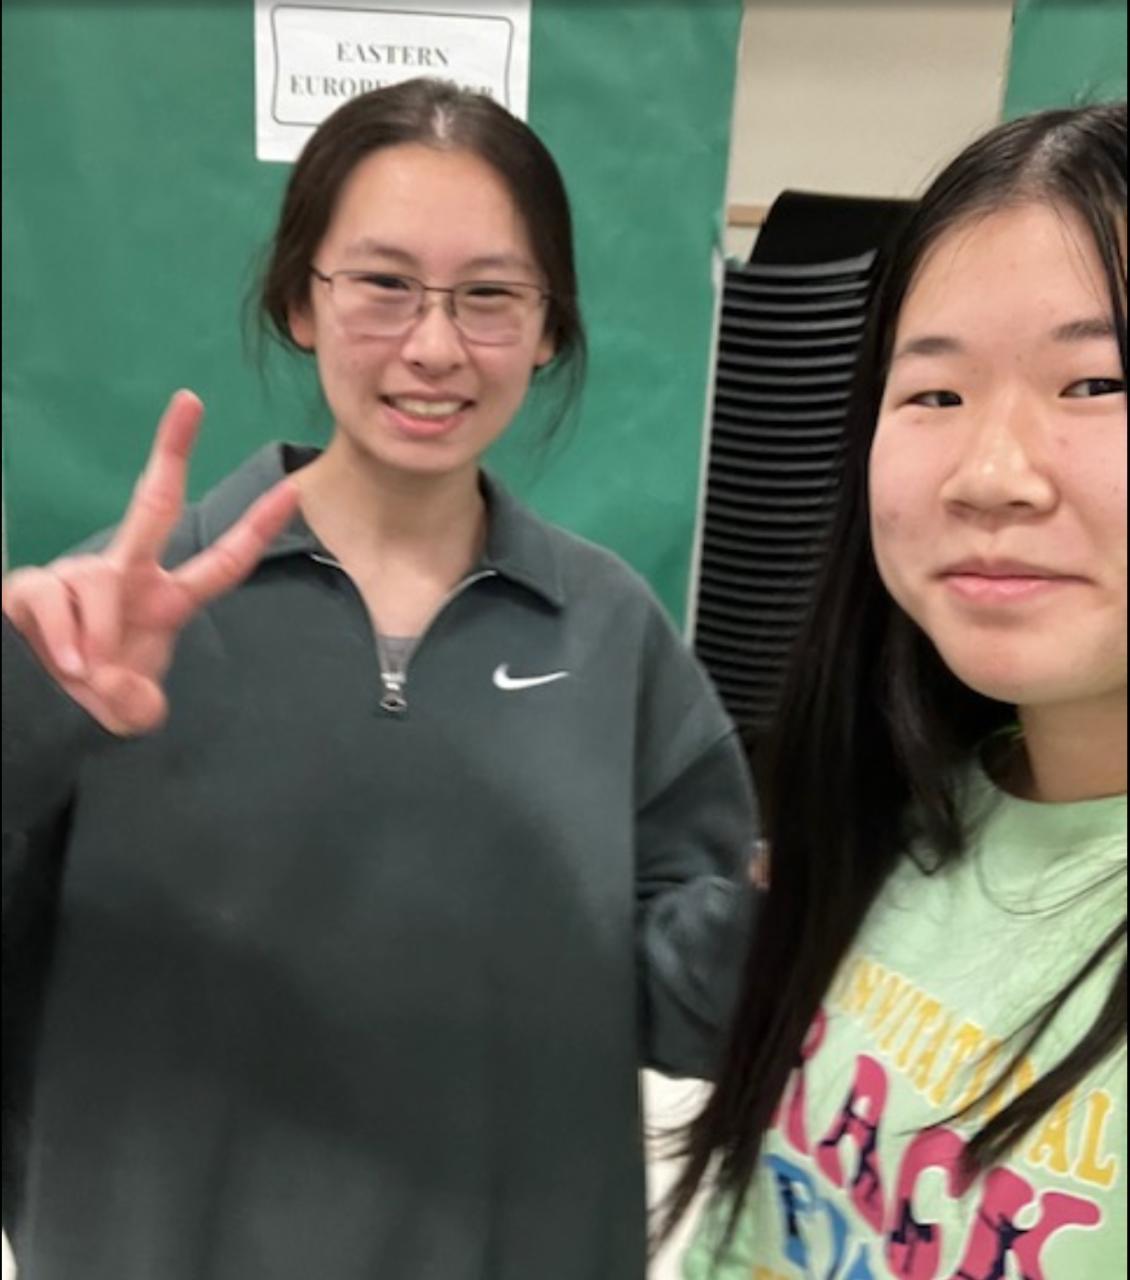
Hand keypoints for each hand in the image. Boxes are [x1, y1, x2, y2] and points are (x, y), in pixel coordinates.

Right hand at [2, 390, 299, 735]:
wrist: (33, 711)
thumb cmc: (95, 698)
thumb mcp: (130, 713)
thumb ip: (137, 706)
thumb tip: (116, 682)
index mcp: (165, 601)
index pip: (222, 563)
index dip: (257, 528)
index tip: (294, 489)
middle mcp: (124, 576)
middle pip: (153, 503)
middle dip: (172, 450)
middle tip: (191, 401)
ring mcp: (76, 576)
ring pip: (93, 582)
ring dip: (93, 635)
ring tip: (85, 673)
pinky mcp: (31, 588)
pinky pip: (50, 601)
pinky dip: (61, 639)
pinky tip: (63, 664)